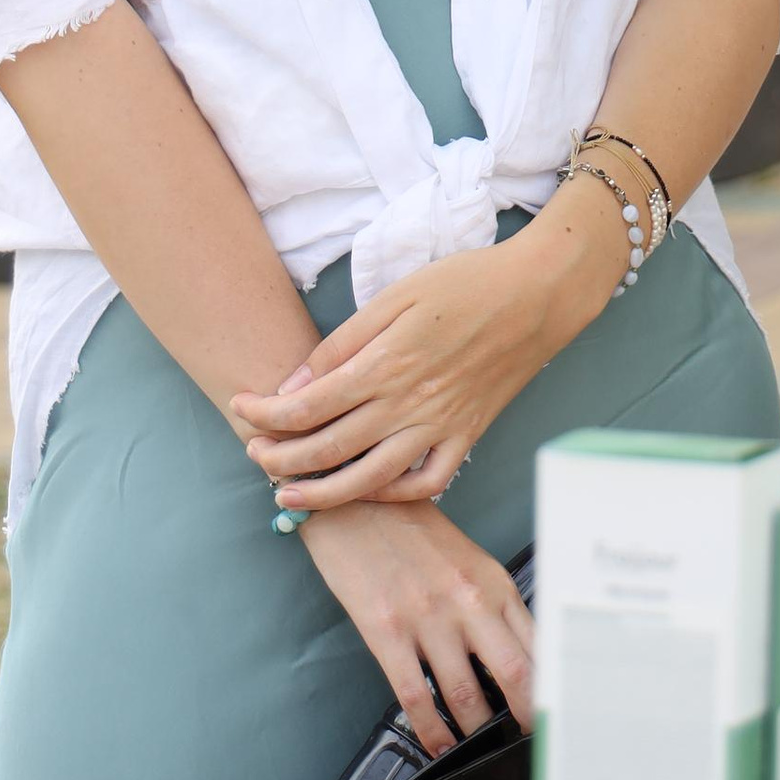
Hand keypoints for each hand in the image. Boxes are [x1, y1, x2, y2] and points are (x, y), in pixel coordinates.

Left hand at [232, 177, 625, 510]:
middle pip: (327, 449)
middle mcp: (408, 404)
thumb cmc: (465, 283)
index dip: (264, 414)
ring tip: (288, 496)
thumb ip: (342, 344)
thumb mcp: (395, 296)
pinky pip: (425, 483)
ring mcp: (441, 426)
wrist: (538, 294)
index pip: (306, 406)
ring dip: (321, 494)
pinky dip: (391, 495)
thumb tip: (294, 384)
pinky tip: (365, 490)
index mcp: (384, 364)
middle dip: (279, 459)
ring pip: (368, 480)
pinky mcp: (468, 436)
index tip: (241, 407)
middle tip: (253, 455)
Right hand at [298, 504, 534, 754]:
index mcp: (493, 583)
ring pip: (466, 694)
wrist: (353, 498)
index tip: (558, 714)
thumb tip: (517, 658)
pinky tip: (437, 745)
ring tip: (483, 752)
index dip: (552, 687)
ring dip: (477, 732)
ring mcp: (428, 617)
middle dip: (527, 719)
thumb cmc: (409, 528)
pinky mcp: (387, 631)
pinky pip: (415, 696)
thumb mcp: (468, 559)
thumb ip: (492, 604)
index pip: (539, 644)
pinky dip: (430, 730)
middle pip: (515, 673)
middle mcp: (468, 601)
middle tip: (533, 745)